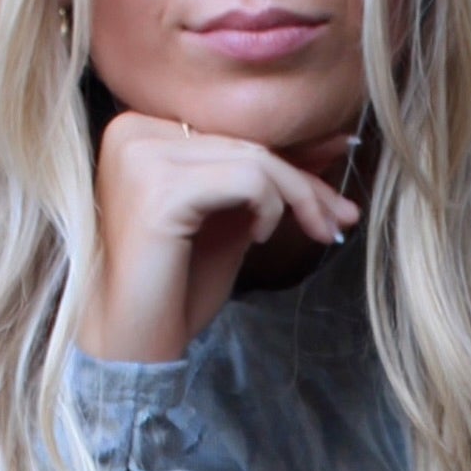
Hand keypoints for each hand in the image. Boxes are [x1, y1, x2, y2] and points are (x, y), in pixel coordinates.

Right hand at [80, 108, 359, 366]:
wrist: (130, 341)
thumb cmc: (173, 286)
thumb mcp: (230, 219)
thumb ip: (265, 179)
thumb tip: (331, 144)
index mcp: (139, 130)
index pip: (232, 135)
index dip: (291, 166)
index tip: (332, 196)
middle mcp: (133, 130)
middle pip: (245, 143)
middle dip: (305, 186)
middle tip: (341, 222)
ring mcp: (143, 155)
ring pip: (255, 158)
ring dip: (298, 199)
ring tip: (313, 233)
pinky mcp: (160, 187)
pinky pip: (248, 180)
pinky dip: (270, 209)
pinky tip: (257, 240)